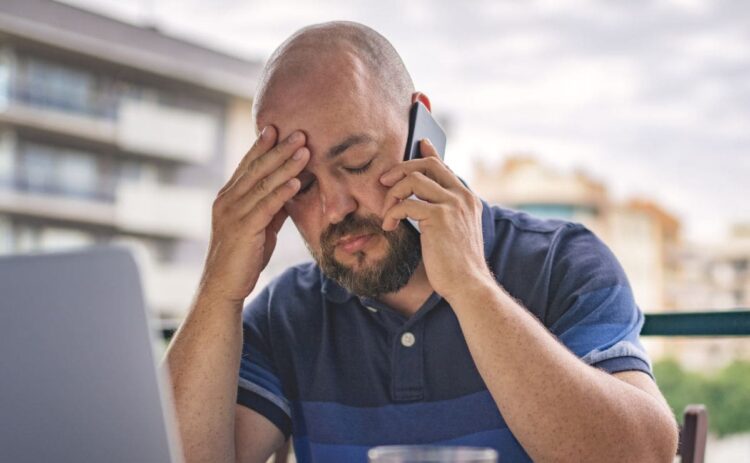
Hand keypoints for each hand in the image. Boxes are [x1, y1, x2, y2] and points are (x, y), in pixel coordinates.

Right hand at [198, 126, 308, 303]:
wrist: (223, 286)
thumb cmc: (243, 257)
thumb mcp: (259, 226)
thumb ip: (270, 206)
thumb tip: (289, 188)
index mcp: (228, 197)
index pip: (247, 166)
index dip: (262, 146)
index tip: (276, 128)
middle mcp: (227, 201)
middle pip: (256, 169)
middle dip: (278, 149)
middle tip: (298, 132)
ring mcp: (233, 214)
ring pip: (263, 184)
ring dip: (285, 165)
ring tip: (304, 150)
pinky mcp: (243, 229)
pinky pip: (266, 206)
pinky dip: (282, 192)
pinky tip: (296, 181)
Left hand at [379, 139, 491, 300]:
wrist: (468, 284)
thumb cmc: (457, 265)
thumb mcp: (454, 233)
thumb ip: (444, 213)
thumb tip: (422, 204)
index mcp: (467, 199)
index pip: (444, 167)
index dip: (429, 154)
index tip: (419, 144)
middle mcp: (462, 196)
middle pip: (428, 165)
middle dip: (401, 168)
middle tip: (384, 181)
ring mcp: (452, 204)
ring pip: (413, 179)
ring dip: (392, 194)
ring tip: (386, 212)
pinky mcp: (439, 217)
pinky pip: (406, 203)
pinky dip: (392, 212)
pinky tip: (389, 226)